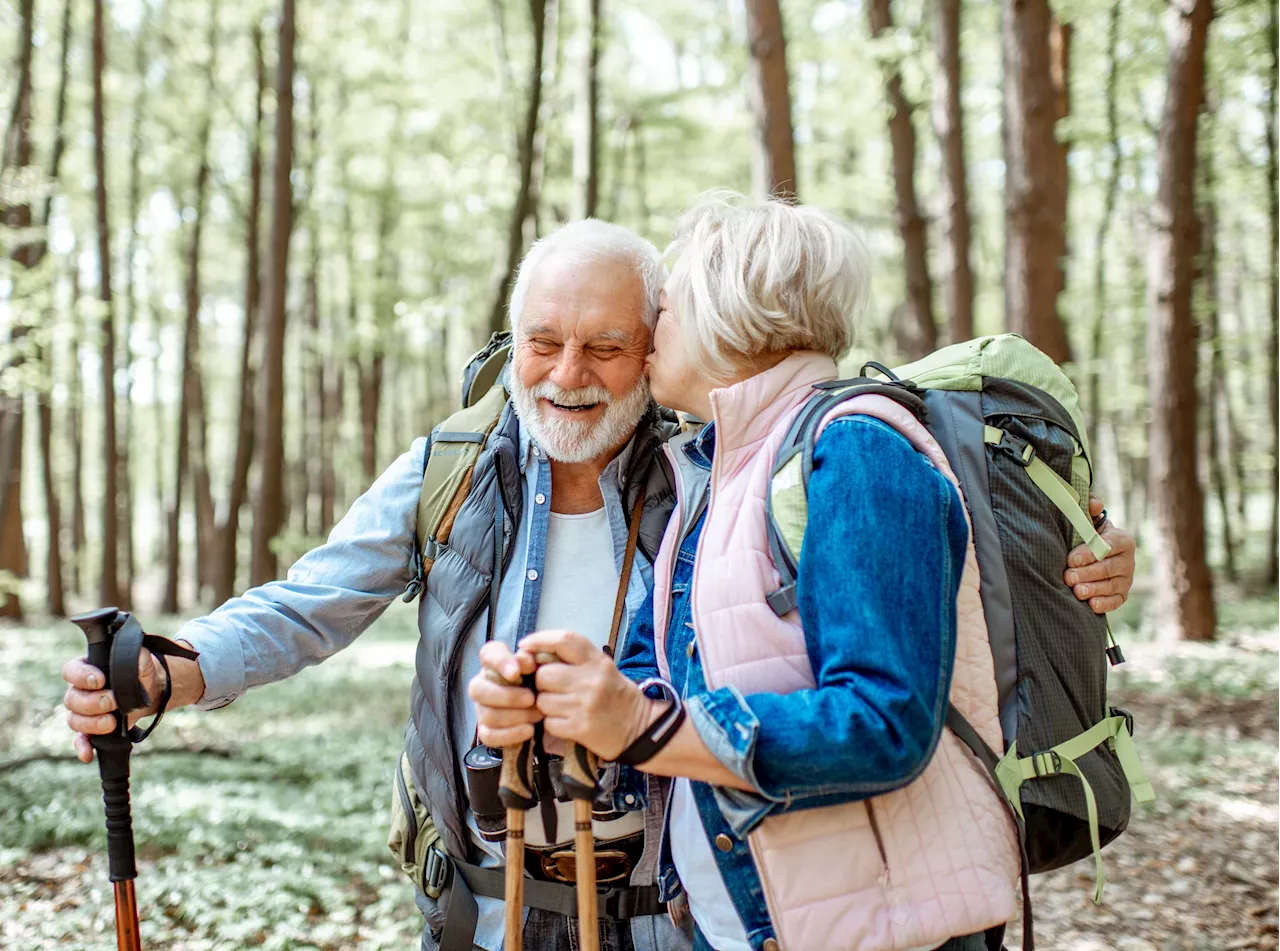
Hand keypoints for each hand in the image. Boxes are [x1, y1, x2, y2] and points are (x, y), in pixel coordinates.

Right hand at [61, 649, 161, 762]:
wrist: (150, 689)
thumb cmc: (140, 671)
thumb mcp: (141, 659)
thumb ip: (137, 655)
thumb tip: (137, 658)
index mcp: (87, 669)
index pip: (71, 671)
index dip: (82, 676)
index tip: (100, 680)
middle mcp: (80, 691)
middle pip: (71, 699)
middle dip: (92, 703)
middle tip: (113, 702)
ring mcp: (84, 712)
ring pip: (74, 720)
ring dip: (92, 723)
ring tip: (112, 723)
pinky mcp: (92, 729)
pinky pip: (80, 740)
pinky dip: (82, 747)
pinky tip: (87, 754)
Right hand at [468, 641, 542, 748]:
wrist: (550, 710)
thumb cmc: (542, 683)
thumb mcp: (543, 668)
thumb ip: (532, 660)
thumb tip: (523, 659)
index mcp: (495, 663)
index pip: (488, 654)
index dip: (500, 662)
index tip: (516, 672)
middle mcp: (483, 684)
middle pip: (477, 689)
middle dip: (507, 696)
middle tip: (532, 698)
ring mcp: (482, 709)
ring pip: (486, 714)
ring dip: (515, 716)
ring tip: (538, 714)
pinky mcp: (487, 731)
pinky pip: (488, 736)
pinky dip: (510, 734)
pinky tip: (529, 730)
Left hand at [519, 629, 654, 761]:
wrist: (640, 729)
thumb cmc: (616, 696)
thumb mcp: (602, 668)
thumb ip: (574, 660)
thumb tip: (534, 653)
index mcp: (596, 661)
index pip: (563, 640)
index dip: (539, 639)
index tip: (525, 645)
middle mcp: (591, 680)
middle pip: (544, 674)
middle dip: (541, 682)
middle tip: (553, 689)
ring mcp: (585, 705)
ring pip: (542, 700)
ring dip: (545, 705)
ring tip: (562, 707)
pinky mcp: (580, 728)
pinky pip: (549, 723)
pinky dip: (552, 724)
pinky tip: (566, 722)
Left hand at [1064, 497, 1135, 613]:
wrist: (1095, 553)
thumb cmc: (1087, 534)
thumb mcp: (1088, 519)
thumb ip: (1089, 509)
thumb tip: (1094, 503)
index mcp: (1122, 539)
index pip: (1108, 546)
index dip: (1089, 553)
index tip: (1071, 559)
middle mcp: (1128, 559)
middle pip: (1108, 568)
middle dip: (1087, 573)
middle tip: (1068, 577)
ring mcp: (1127, 578)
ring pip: (1112, 585)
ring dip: (1093, 589)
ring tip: (1076, 591)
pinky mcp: (1122, 594)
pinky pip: (1116, 601)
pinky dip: (1105, 604)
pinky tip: (1091, 605)